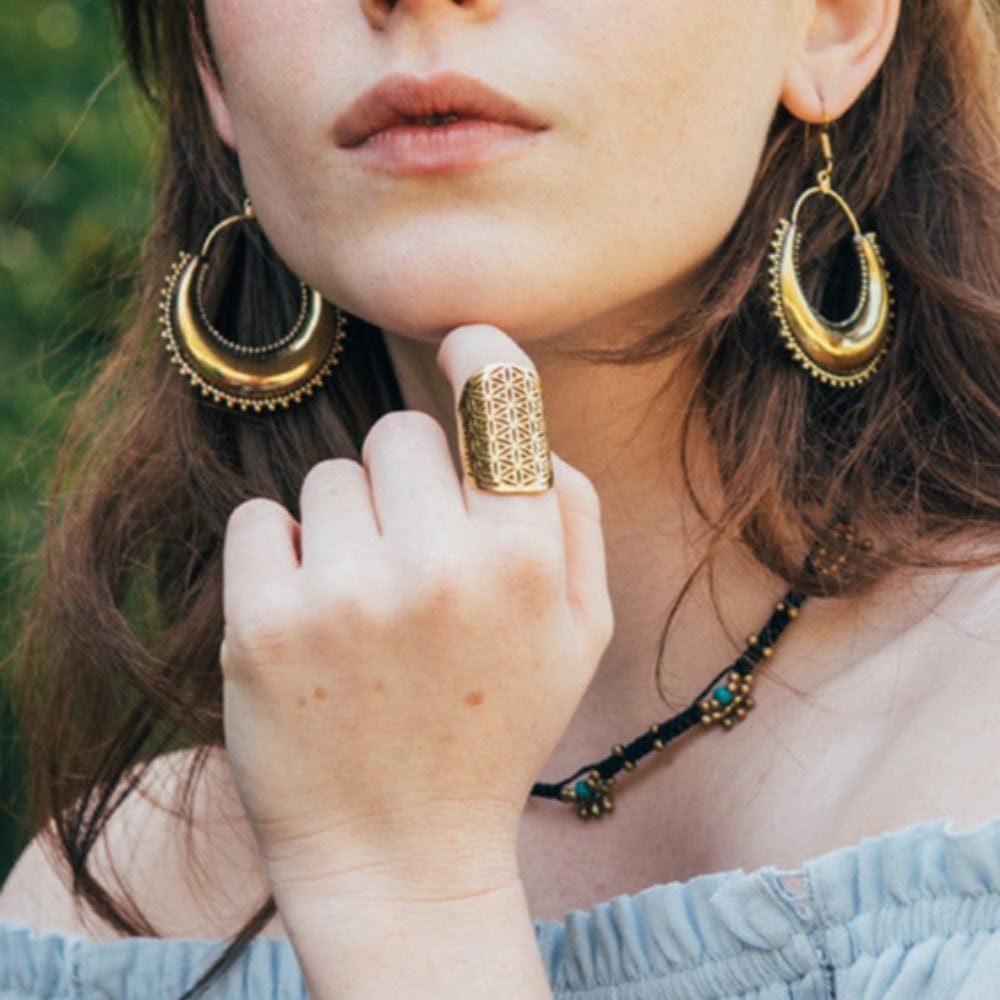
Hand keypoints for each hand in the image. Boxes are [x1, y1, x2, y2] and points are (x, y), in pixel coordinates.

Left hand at [220, 324, 612, 905]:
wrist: (398, 852)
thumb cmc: (496, 731)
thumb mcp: (580, 636)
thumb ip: (573, 518)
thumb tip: (524, 425)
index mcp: (527, 563)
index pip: (499, 400)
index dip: (479, 354)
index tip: (460, 342)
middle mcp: (439, 567)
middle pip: (400, 433)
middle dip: (408, 482)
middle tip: (413, 560)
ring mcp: (345, 595)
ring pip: (330, 476)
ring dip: (345, 527)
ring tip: (364, 609)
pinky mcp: (262, 625)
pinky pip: (260, 518)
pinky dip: (280, 555)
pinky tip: (309, 619)